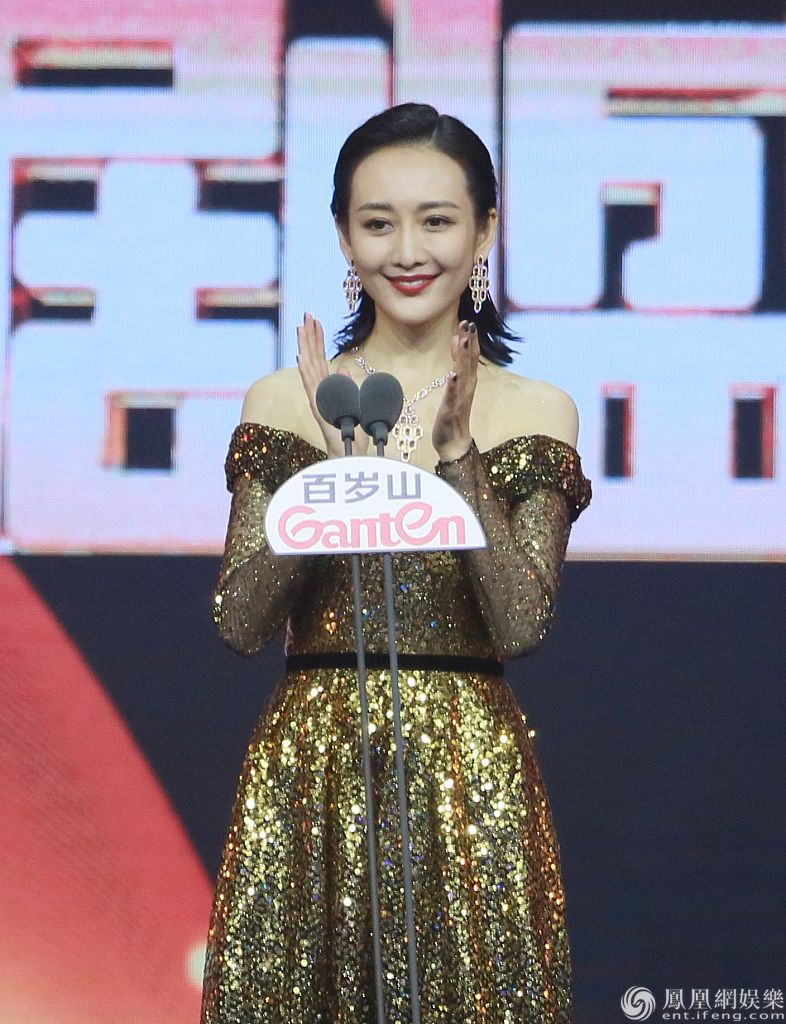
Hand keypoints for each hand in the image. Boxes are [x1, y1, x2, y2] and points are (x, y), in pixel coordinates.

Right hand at [297, 313, 367, 457]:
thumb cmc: (350, 433)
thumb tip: (344, 369)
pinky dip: (305, 371)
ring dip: (305, 347)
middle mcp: (318, 390)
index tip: (315, 321)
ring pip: (308, 367)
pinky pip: (311, 386)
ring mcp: (317, 398)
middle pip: (312, 358)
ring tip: (301, 328)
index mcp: (327, 388)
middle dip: (310, 336)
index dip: (317, 340)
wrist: (350, 453)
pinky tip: (301, 357)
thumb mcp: (352, 402)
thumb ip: (345, 385)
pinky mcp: (318, 408)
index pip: (320, 358)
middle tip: (307, 315)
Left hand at [432, 320, 477, 461]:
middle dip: (469, 342)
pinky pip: (453, 396)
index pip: (472, 355)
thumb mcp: (455, 382)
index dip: (471, 338)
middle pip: (470, 361)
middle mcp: (467, 386)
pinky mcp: (451, 410)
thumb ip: (458, 361)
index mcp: (468, 379)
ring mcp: (460, 398)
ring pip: (463, 374)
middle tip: (468, 323)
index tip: (468, 320)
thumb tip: (458, 338)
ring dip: (463, 358)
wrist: (454, 441)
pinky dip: (453, 385)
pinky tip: (452, 375)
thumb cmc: (455, 411)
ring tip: (463, 341)